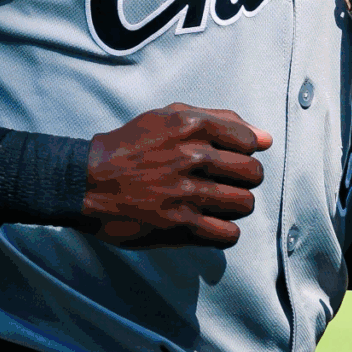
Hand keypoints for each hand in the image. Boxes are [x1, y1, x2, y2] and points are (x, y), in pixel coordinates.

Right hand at [82, 104, 271, 247]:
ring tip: (215, 204)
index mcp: (191, 125)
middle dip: (244, 180)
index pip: (249, 141)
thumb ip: (218, 120)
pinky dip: (224, 232)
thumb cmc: (129, 147)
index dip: (243, 152)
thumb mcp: (167, 117)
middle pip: (253, 174)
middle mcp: (192, 156)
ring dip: (235, 206)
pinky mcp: (179, 224)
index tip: (227, 159)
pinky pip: (227, 234)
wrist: (86, 181)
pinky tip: (208, 224)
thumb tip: (264, 137)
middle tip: (224, 183)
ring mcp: (186, 192)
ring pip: (244, 204)